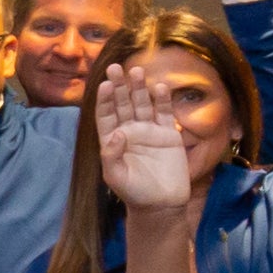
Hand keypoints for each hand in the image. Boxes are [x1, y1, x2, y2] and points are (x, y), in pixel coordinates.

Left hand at [93, 60, 201, 212]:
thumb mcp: (116, 177)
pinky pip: (164, 113)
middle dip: (119, 86)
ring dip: (140, 88)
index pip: (106, 115)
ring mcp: (149, 131)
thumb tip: (117, 133)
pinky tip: (160, 87)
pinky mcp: (168, 134)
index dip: (104, 100)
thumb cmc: (134, 193)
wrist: (161, 205)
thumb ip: (111, 156)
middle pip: (123, 104)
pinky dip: (163, 100)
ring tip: (137, 71)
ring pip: (143, 104)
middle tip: (116, 68)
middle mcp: (130, 131)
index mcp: (113, 140)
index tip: (104, 85)